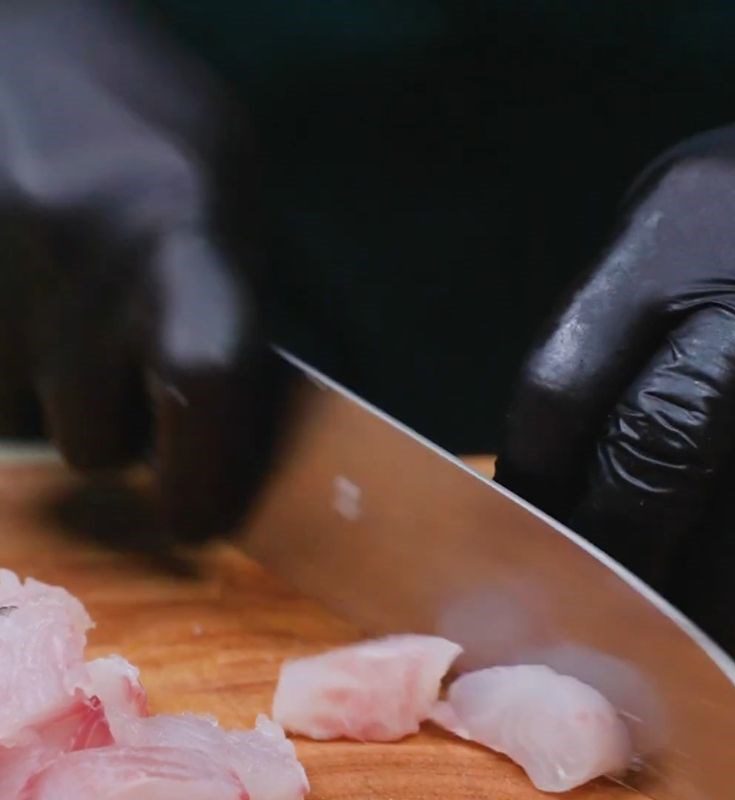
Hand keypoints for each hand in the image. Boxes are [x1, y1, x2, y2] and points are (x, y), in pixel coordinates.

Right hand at [0, 0, 278, 539]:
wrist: (22, 26)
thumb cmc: (150, 119)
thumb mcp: (230, 192)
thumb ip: (235, 303)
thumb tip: (235, 421)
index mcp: (189, 230)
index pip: (202, 380)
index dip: (200, 477)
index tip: (198, 518)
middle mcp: (84, 254)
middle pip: (97, 440)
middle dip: (120, 437)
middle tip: (129, 380)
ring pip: (25, 416)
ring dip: (56, 394)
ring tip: (73, 308)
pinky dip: (9, 360)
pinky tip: (29, 293)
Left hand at [496, 93, 734, 682]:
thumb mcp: (670, 226)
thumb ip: (613, 338)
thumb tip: (559, 492)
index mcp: (679, 228)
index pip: (566, 387)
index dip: (537, 488)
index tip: (526, 546)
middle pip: (660, 449)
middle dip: (620, 551)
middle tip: (597, 616)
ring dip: (715, 600)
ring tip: (680, 647)